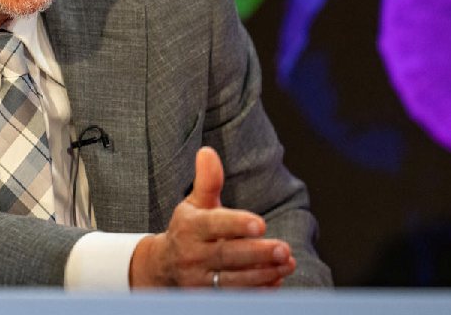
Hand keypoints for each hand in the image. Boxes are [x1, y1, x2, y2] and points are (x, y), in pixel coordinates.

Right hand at [129, 146, 295, 287]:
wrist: (163, 266)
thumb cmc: (189, 229)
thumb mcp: (195, 204)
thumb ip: (207, 181)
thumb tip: (208, 152)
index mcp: (190, 226)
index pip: (214, 225)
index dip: (236, 224)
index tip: (260, 224)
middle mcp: (192, 254)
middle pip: (227, 255)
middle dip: (257, 253)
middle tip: (283, 249)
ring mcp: (198, 279)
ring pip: (233, 280)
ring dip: (263, 274)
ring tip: (287, 263)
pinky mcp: (205, 297)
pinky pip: (234, 297)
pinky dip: (256, 291)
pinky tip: (276, 281)